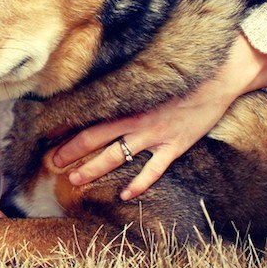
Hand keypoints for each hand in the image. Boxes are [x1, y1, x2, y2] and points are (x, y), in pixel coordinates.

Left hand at [53, 32, 266, 199]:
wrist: (219, 76)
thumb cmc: (182, 72)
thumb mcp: (148, 75)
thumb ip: (126, 84)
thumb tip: (102, 85)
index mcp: (128, 100)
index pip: (89, 115)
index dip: (67, 127)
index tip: (48, 136)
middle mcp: (136, 119)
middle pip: (94, 138)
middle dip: (71, 152)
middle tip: (52, 164)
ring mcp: (155, 134)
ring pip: (116, 156)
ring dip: (94, 170)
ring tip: (75, 181)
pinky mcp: (175, 145)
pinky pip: (153, 170)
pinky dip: (138, 184)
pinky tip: (125, 195)